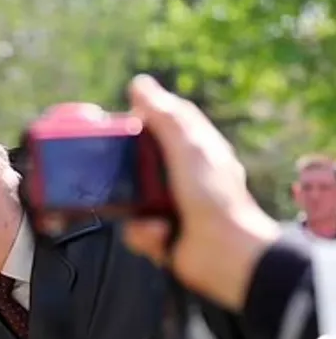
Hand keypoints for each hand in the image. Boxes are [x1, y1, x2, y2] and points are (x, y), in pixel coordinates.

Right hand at [122, 75, 280, 310]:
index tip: (123, 117)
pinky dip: (143, 234)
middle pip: (142, 159)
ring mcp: (172, 205)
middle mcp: (184, 175)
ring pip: (132, 197)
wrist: (224, 254)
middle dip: (127, 170)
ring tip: (149, 218)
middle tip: (114, 172)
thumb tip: (139, 84)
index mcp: (198, 148)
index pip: (169, 119)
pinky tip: (159, 235)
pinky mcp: (161, 233)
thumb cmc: (213, 199)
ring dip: (134, 210)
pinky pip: (135, 229)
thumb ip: (163, 117)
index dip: (146, 113)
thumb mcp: (187, 148)